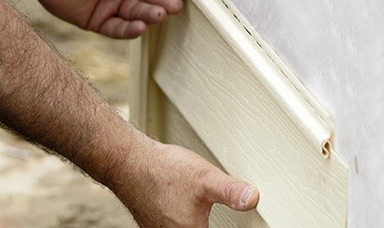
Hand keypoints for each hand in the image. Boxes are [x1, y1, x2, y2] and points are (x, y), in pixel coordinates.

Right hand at [108, 138, 259, 227]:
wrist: (130, 162)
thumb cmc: (162, 171)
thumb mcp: (205, 178)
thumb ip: (231, 191)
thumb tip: (252, 199)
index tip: (228, 223)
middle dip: (207, 224)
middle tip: (208, 213)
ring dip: (196, 223)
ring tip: (200, 214)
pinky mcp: (153, 223)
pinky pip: (173, 227)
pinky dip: (184, 221)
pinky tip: (185, 209)